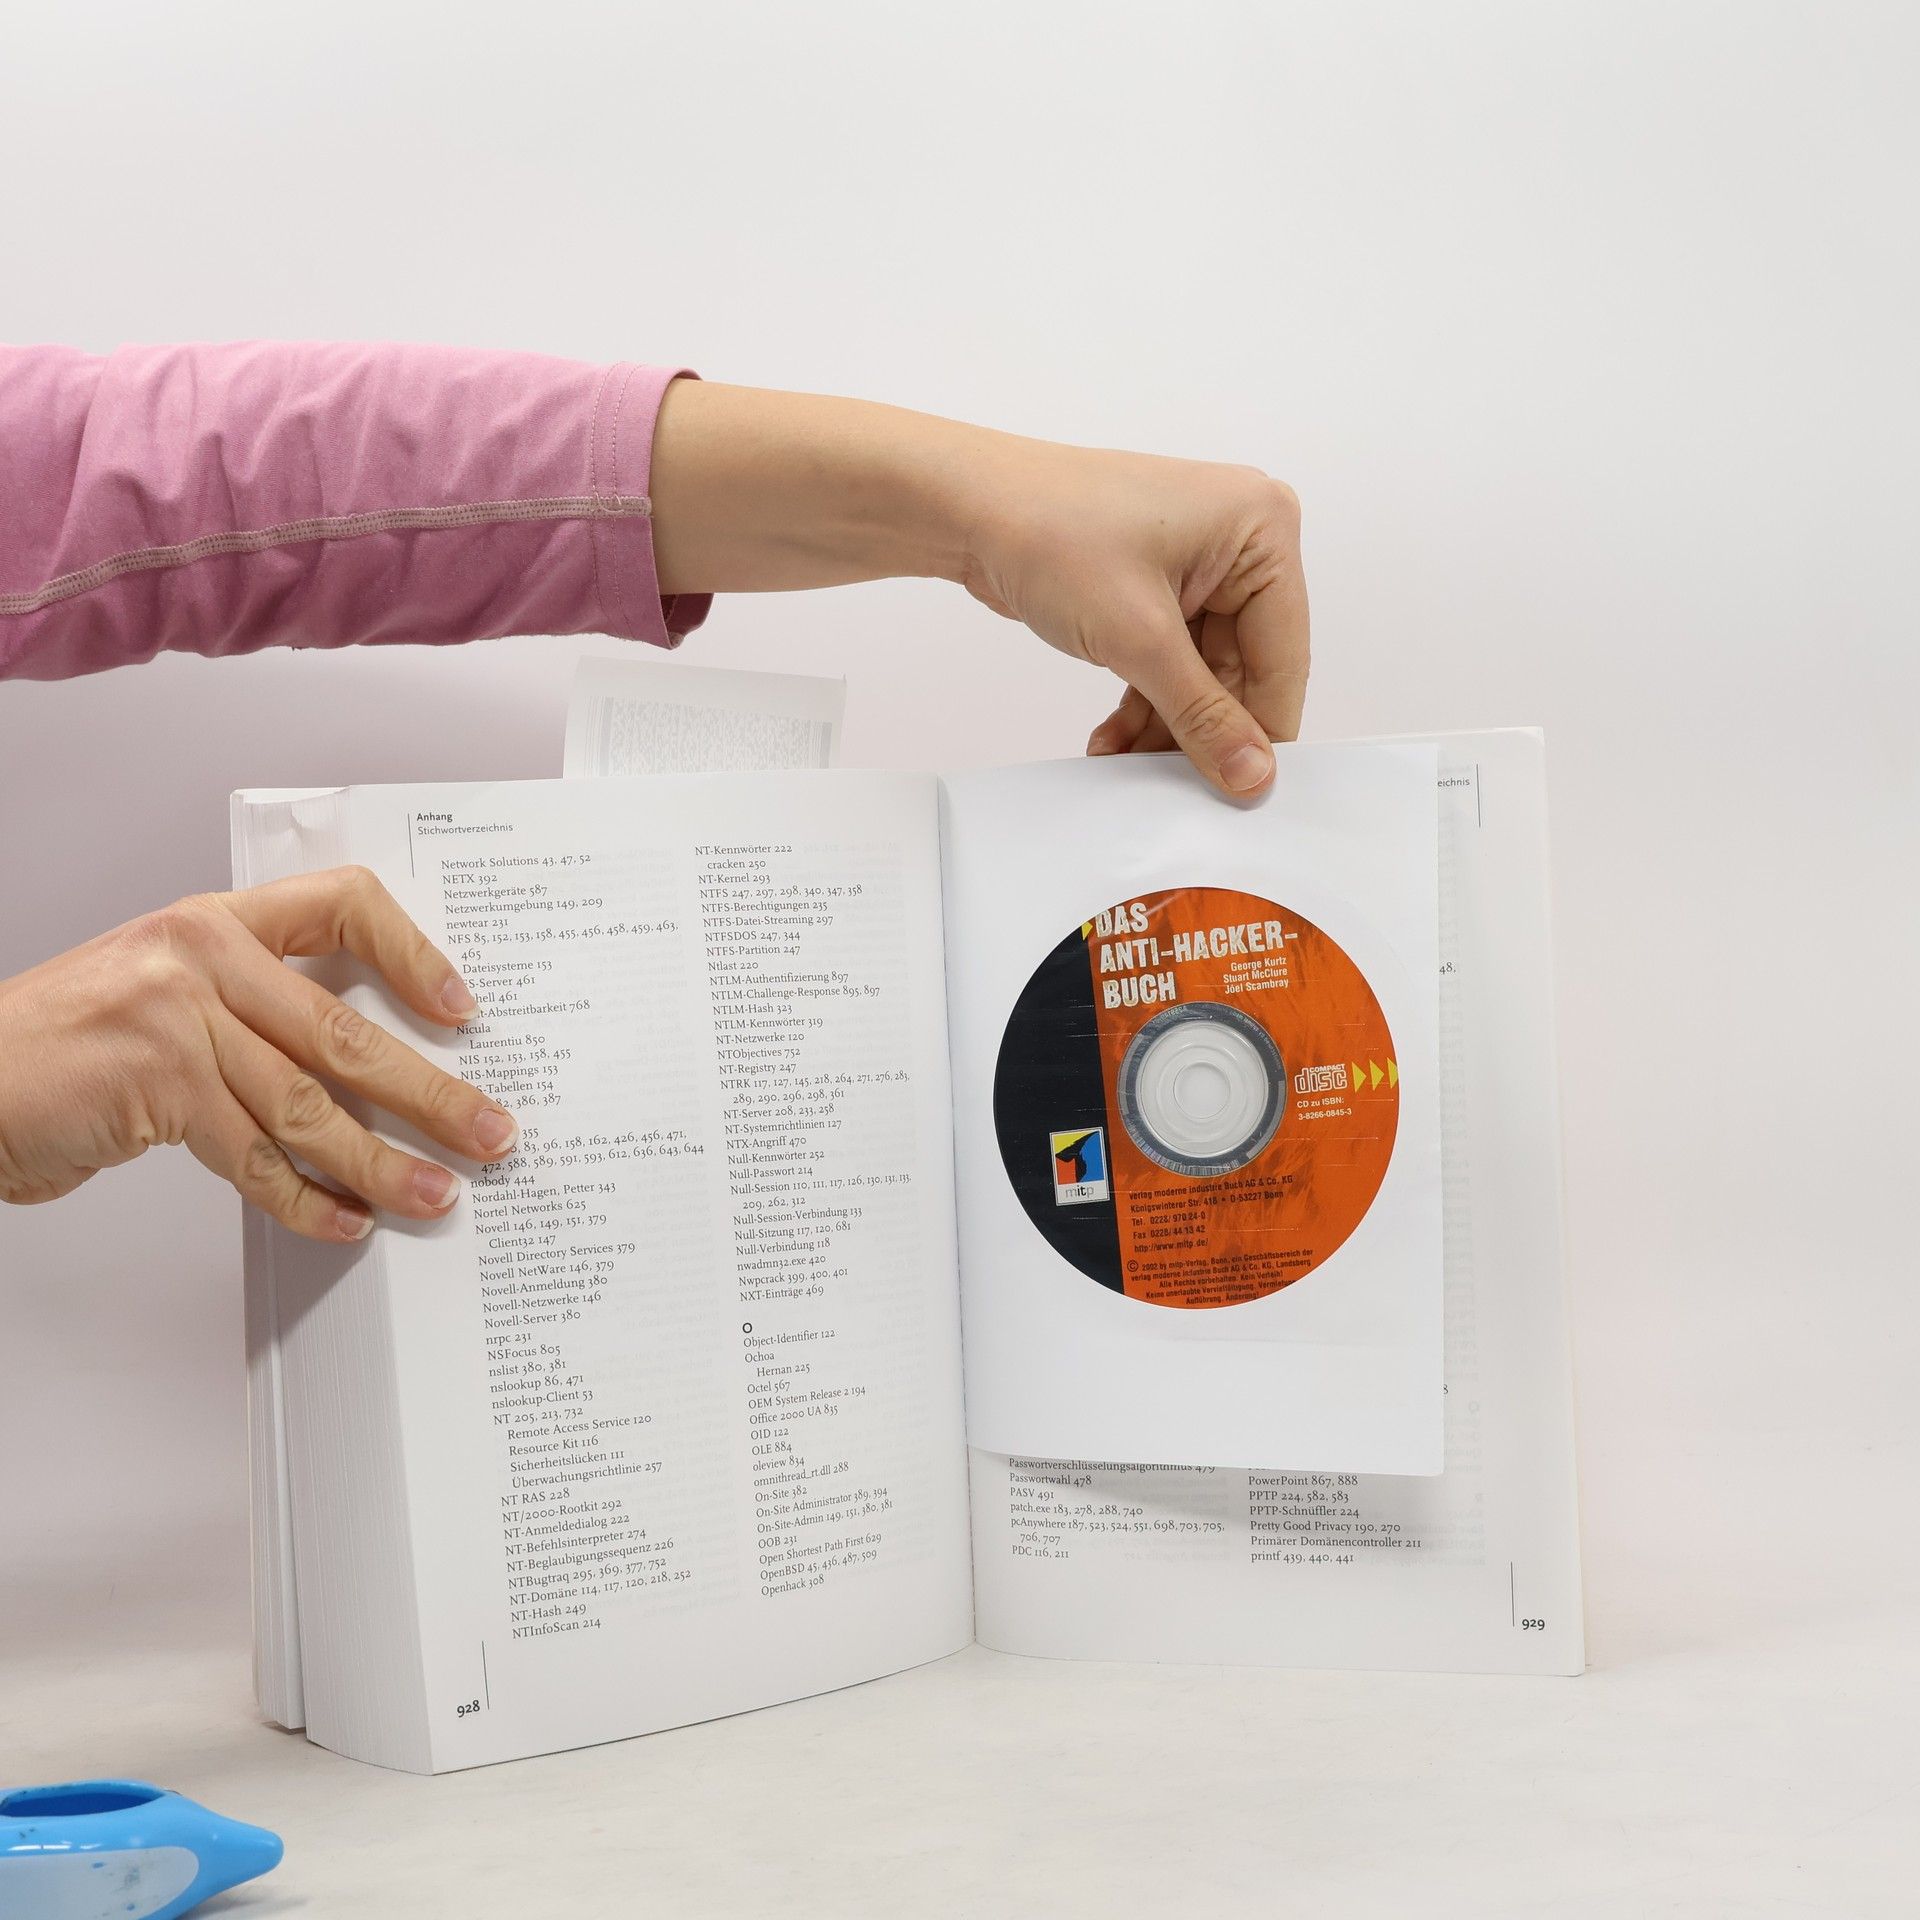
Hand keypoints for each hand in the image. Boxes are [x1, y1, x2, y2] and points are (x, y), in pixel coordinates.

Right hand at [0, 868, 519, 1240]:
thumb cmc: (73, 1045)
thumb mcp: (169, 992)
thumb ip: (257, 1007)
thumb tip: (378, 1068)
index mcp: (219, 922)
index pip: (342, 905)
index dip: (412, 953)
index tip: (462, 1010)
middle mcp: (202, 958)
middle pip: (345, 1030)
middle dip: (430, 1093)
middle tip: (490, 1133)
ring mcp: (176, 1020)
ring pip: (309, 1103)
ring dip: (381, 1160)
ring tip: (435, 1194)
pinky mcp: (154, 1086)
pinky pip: (254, 1156)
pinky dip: (306, 1199)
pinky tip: (346, 1222)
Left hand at [650, 382, 1307, 796]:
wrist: (965, 507)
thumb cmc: (1052, 534)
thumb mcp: (1139, 638)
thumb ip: (1204, 715)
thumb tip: (1252, 776)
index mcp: (1263, 529)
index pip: (1283, 655)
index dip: (1261, 730)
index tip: (1244, 792)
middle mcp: (1241, 541)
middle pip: (1244, 670)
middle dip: (1201, 730)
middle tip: (1172, 788)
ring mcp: (1198, 565)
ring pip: (1202, 674)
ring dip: (1166, 725)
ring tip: (1126, 765)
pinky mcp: (1158, 587)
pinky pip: (1170, 661)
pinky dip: (1145, 703)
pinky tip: (1112, 740)